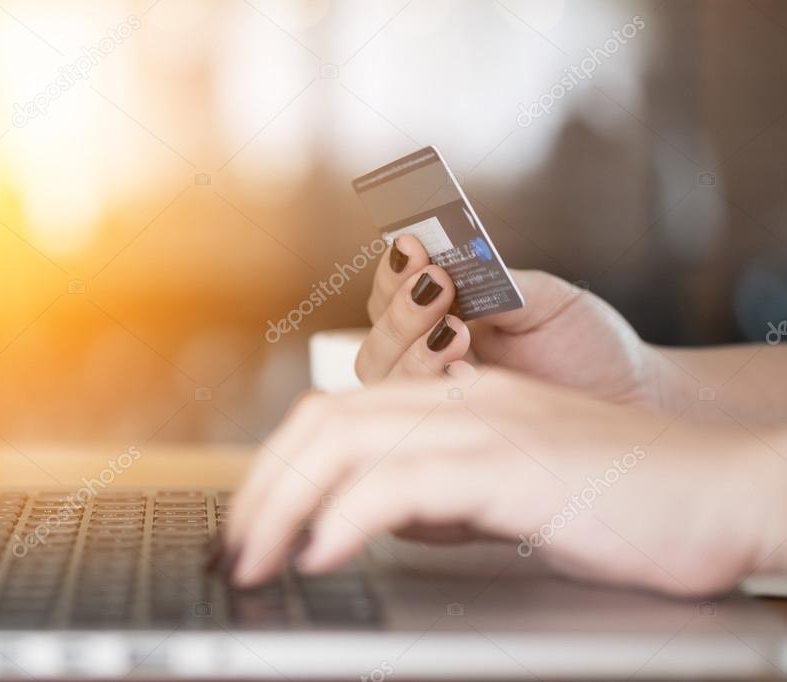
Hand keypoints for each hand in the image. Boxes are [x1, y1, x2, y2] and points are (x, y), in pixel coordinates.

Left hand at [227, 371, 786, 594]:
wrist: (727, 491)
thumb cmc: (632, 503)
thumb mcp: (516, 490)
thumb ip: (448, 492)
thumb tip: (383, 518)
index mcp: (460, 401)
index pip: (340, 414)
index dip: (280, 464)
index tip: (254, 520)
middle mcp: (464, 400)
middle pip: (325, 421)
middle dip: (263, 484)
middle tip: (235, 549)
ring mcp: (488, 426)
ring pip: (347, 443)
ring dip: (285, 504)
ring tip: (258, 560)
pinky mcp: (516, 464)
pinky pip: (404, 481)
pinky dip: (348, 516)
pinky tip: (322, 554)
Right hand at [360, 235, 661, 406]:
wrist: (632, 395)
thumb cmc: (586, 343)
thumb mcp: (542, 298)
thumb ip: (492, 283)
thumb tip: (447, 265)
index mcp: (439, 318)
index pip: (388, 296)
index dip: (393, 271)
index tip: (413, 245)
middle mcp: (426, 361)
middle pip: (376, 342)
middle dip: (400, 312)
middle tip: (438, 286)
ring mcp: (436, 404)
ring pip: (385, 381)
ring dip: (412, 351)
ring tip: (457, 331)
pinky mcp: (452, 438)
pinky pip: (416, 421)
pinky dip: (434, 390)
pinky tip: (466, 374)